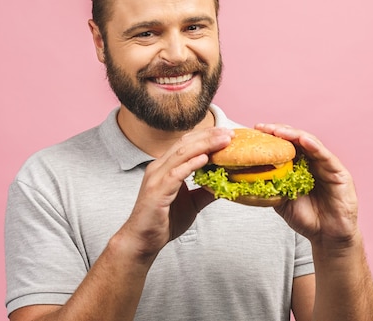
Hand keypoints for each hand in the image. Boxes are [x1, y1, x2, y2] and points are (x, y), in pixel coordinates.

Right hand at [118, 127, 232, 260]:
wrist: (143, 240)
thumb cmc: (163, 221)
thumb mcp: (191, 203)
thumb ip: (205, 191)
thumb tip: (224, 185)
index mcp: (165, 167)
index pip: (187, 144)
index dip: (206, 136)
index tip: (227, 133)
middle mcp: (159, 167)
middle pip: (185, 143)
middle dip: (209, 136)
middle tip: (229, 133)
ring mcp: (156, 178)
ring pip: (182, 154)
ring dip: (204, 145)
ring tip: (223, 140)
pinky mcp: (157, 191)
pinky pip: (175, 174)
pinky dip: (191, 164)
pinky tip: (205, 158)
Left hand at [255, 124, 359, 248]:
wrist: (327, 236)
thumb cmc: (306, 218)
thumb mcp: (281, 199)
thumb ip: (269, 186)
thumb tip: (243, 180)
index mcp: (299, 166)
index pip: (284, 145)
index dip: (270, 137)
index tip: (254, 131)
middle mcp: (313, 161)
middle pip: (295, 139)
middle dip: (278, 131)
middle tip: (262, 128)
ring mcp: (327, 165)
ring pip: (310, 143)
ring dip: (293, 135)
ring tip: (278, 131)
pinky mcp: (339, 173)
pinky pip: (326, 156)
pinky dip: (314, 147)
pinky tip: (303, 140)